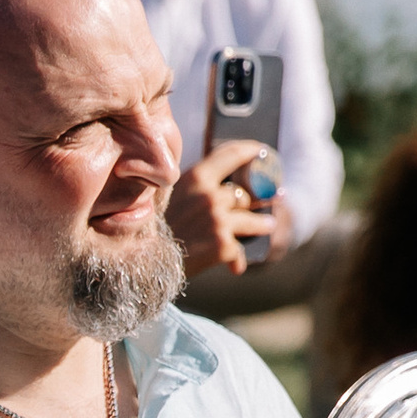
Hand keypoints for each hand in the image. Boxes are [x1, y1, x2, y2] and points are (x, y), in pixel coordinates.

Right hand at [165, 140, 284, 280]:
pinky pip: (239, 251)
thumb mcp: (168, 195)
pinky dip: (236, 260)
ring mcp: (219, 220)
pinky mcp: (223, 245)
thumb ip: (193, 186)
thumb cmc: (153, 227)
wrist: (144, 260)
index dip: (252, 151)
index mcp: (197, 177)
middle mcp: (211, 196)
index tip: (262, 151)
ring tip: (268, 225)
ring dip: (262, 224)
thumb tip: (215, 184)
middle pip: (245, 194)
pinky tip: (235, 266)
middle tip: (272, 197)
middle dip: (259, 199)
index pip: (232, 155)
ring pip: (252, 220)